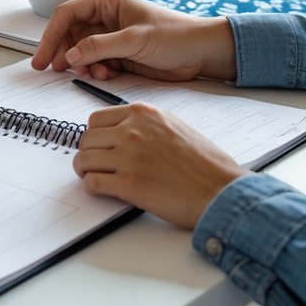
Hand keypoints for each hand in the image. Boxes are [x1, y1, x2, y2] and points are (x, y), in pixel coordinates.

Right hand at [31, 0, 237, 82]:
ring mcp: (110, 37)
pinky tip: (108, 74)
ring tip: (95, 73)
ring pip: (79, 51)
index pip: (66, 14)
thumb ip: (99, 46)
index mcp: (107, 1)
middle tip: (57, 70)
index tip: (42, 58)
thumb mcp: (135, 39)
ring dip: (82, 65)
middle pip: (69, 34)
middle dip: (64, 53)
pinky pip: (94, 63)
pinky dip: (95, 71)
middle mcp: (104, 17)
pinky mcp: (117, 54)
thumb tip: (69, 55)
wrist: (202, 54)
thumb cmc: (175, 36)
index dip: (51, 36)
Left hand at [74, 103, 247, 229]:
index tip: (99, 146)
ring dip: (86, 171)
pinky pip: (92, 183)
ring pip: (84, 160)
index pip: (96, 119)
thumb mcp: (175, 126)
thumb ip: (146, 124)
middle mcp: (132, 131)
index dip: (95, 135)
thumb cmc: (205, 164)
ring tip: (96, 177)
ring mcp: (128, 157)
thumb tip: (121, 131)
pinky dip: (92, 188)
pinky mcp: (128, 184)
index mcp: (143, 114)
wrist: (221, 191)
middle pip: (86, 139)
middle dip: (89, 153)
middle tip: (95, 164)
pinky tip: (104, 190)